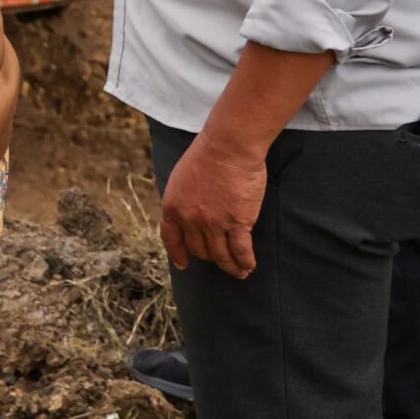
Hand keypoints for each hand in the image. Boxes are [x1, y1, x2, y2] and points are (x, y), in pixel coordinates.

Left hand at [160, 133, 266, 277]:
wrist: (228, 147)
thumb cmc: (206, 156)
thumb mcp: (181, 178)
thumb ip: (182, 198)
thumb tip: (187, 212)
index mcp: (172, 207)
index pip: (171, 238)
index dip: (178, 254)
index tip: (183, 264)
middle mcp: (190, 219)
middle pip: (198, 249)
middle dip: (208, 257)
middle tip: (219, 259)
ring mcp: (213, 223)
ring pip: (220, 255)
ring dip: (229, 266)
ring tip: (238, 271)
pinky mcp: (237, 223)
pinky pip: (240, 251)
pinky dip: (244, 262)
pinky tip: (248, 266)